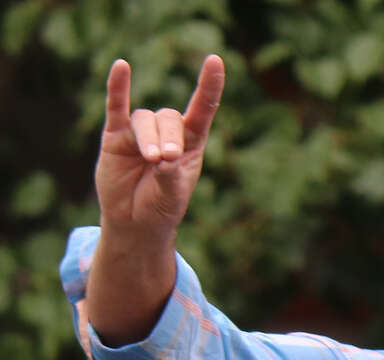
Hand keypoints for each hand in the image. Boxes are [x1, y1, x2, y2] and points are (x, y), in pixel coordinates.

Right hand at [94, 55, 224, 242]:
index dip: (209, 86)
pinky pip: (116, 106)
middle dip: (168, 137)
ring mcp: (141, 132)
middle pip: (170, 117)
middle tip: (165, 160)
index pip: (202, 110)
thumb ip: (171, 177)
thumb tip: (163, 158)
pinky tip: (121, 68)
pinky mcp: (116, 135)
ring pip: (145, 119)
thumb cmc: (161, 208)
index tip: (215, 61)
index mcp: (191, 145)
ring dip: (148, 138)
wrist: (134, 222)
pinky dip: (118, 87)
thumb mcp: (172, 197)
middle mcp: (167, 133)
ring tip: (151, 160)